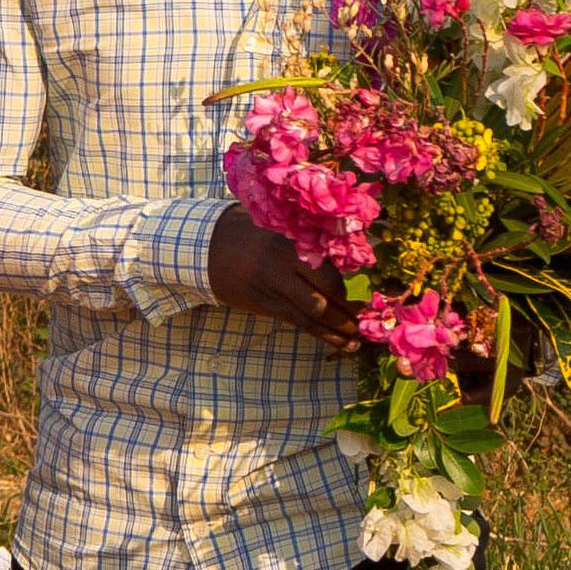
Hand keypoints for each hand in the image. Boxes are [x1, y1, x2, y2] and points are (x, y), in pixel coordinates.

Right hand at [206, 209, 350, 335]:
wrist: (205, 246)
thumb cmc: (247, 230)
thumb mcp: (278, 226)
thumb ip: (307, 239)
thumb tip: (348, 252)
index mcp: (289, 242)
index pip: (328, 267)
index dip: (348, 284)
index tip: (364, 294)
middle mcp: (282, 266)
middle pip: (325, 292)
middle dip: (348, 309)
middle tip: (365, 319)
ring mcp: (272, 288)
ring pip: (314, 313)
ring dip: (340, 328)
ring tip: (358, 339)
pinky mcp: (264, 305)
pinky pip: (299, 323)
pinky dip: (324, 334)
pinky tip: (341, 342)